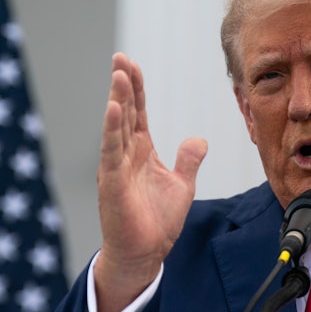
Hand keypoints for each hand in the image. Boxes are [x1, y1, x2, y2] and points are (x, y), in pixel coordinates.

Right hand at [93, 52, 207, 311]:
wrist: (145, 253)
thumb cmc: (157, 221)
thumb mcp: (182, 184)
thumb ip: (188, 159)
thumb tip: (199, 139)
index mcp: (141, 152)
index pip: (138, 113)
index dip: (137, 89)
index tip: (132, 64)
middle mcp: (125, 155)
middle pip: (125, 112)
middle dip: (124, 85)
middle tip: (121, 58)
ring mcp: (116, 167)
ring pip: (117, 126)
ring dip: (118, 99)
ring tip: (119, 74)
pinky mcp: (111, 183)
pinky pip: (111, 151)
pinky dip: (111, 129)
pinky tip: (113, 108)